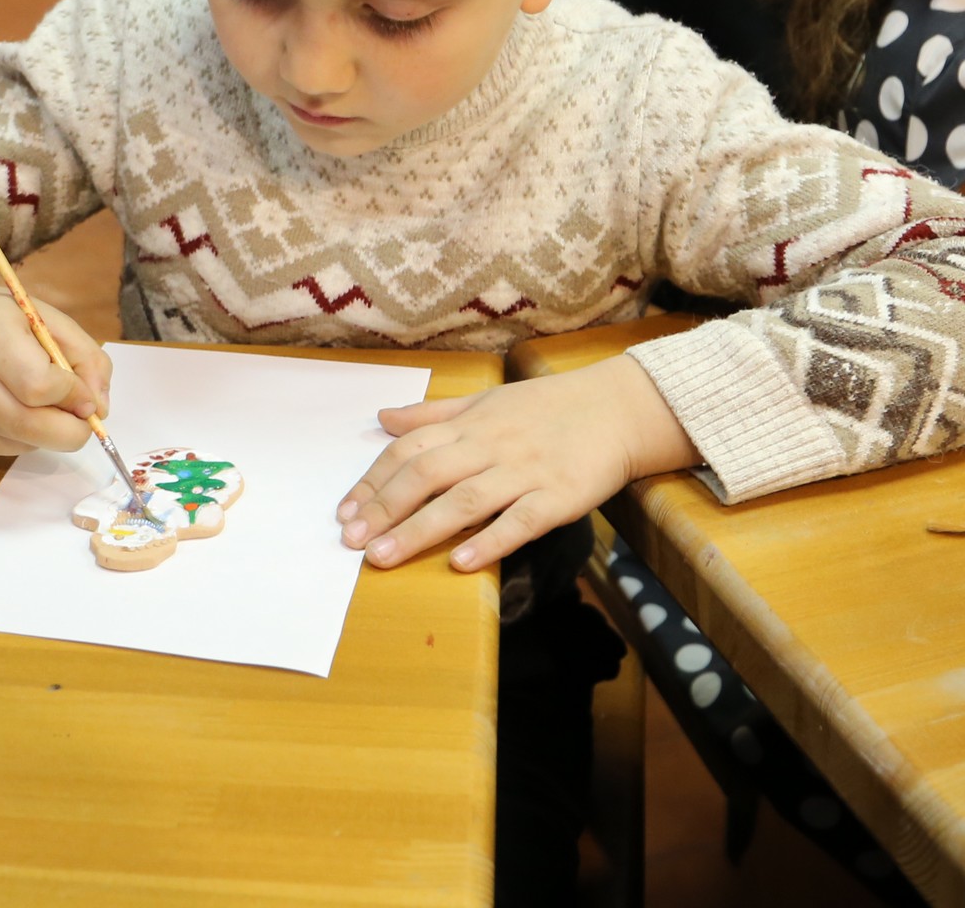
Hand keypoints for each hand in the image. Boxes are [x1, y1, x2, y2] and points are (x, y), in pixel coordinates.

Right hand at [0, 273, 111, 455]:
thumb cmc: (8, 320)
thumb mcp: (54, 322)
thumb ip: (87, 360)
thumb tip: (99, 409)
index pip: (38, 386)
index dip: (73, 396)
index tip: (86, 393)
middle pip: (30, 425)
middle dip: (71, 428)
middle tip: (84, 414)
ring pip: (24, 442)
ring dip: (52, 431)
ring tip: (49, 402)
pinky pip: (10, 448)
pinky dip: (30, 436)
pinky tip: (22, 408)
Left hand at [337, 356, 694, 572]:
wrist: (619, 408)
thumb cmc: (548, 408)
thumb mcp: (487, 400)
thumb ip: (434, 414)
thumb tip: (382, 417)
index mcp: (470, 423)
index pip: (409, 449)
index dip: (373, 481)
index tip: (345, 514)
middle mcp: (491, 444)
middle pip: (427, 475)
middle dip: (384, 509)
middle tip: (352, 542)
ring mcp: (525, 471)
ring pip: (465, 500)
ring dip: (420, 530)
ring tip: (383, 558)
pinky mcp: (560, 496)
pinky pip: (521, 520)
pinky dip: (490, 541)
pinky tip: (462, 563)